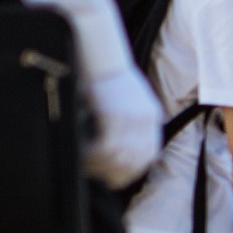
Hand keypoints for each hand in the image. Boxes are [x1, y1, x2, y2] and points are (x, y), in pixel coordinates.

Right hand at [82, 65, 163, 188]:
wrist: (98, 54)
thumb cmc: (104, 75)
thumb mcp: (124, 100)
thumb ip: (124, 122)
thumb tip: (112, 148)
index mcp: (151, 116)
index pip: (149, 154)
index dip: (132, 170)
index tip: (115, 178)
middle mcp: (147, 119)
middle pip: (137, 161)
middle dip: (115, 173)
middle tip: (95, 175)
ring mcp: (133, 118)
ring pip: (121, 157)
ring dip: (100, 165)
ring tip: (84, 165)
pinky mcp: (116, 115)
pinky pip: (107, 147)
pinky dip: (93, 155)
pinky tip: (81, 154)